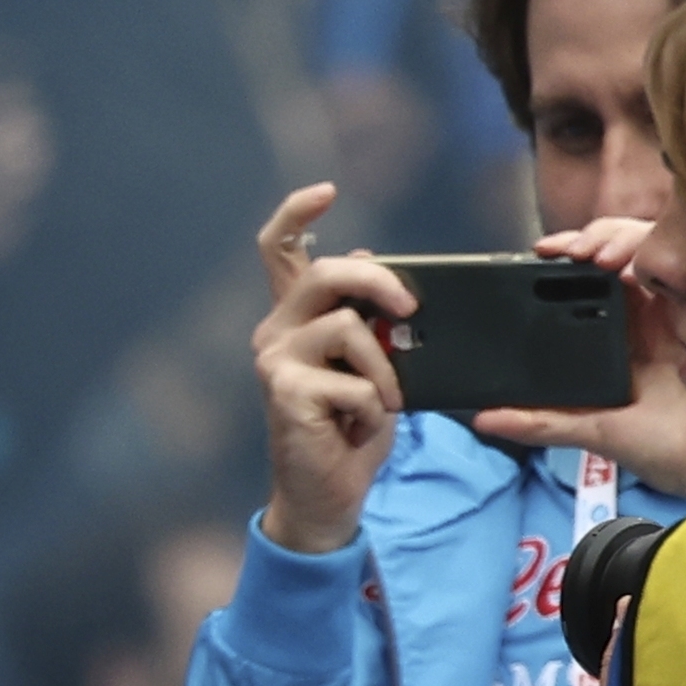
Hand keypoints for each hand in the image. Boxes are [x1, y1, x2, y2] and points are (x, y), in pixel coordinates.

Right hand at [251, 185, 413, 554]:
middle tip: (410, 308)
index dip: (297, 213)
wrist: (327, 493)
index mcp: (295, 317)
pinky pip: (353, 380)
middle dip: (381, 282)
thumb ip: (367, 319)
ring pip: (349, 329)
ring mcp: (275, 362)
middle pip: (329, 272)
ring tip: (384, 401)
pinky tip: (360, 426)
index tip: (326, 192)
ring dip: (387, 369)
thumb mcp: (373, 364)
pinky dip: (374, 406)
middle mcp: (275, 332)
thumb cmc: (351, 427)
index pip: (280, 250)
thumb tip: (376, 268)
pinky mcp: (285, 393)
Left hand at [475, 220, 685, 503]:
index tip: (537, 256)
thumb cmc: (664, 445)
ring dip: (618, 241)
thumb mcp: (593, 430)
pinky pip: (683, 260)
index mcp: (617, 338)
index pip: (585, 287)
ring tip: (597, 257)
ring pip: (647, 249)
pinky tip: (633, 266)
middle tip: (563, 251)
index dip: (562, 267)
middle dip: (587, 242)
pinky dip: (656, 253)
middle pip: (614, 258)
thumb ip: (540, 422)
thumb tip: (483, 419)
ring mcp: (676, 304)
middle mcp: (646, 315)